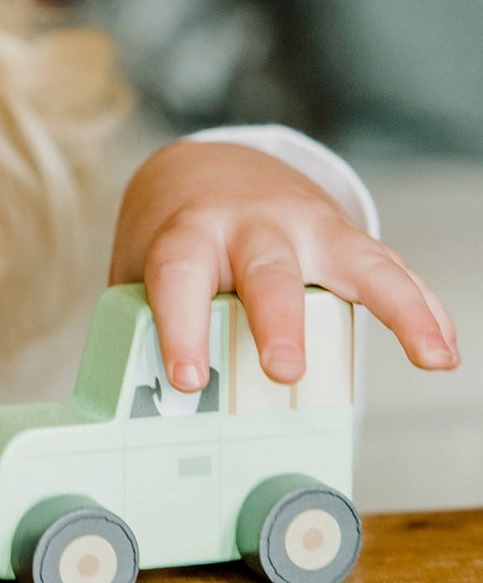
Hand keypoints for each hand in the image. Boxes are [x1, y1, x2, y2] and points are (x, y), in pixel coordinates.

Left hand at [109, 141, 457, 391]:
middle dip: (279, 321)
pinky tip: (442, 352)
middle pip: (267, 269)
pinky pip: (390, 270)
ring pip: (352, 260)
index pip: (178, 276)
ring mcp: (304, 226)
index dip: (180, 326)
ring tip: (427, 356)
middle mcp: (249, 225)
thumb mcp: (144, 270)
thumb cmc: (173, 237)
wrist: (206, 169)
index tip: (186, 379)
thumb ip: (143, 328)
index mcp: (188, 234)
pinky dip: (421, 309)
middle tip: (284, 371)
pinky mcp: (342, 236)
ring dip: (393, 308)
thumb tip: (140, 413)